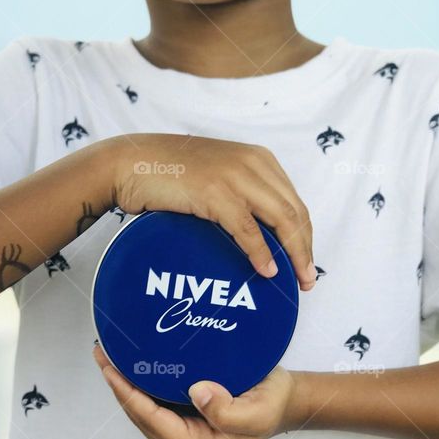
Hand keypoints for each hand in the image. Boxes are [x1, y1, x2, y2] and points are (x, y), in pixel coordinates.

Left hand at [93, 344, 300, 438]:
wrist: (285, 401)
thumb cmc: (272, 405)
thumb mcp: (257, 410)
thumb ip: (228, 411)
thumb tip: (196, 392)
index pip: (150, 419)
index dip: (125, 392)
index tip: (109, 365)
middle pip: (139, 417)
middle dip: (118, 386)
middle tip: (102, 352)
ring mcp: (182, 437)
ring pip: (142, 411)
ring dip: (124, 385)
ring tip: (109, 354)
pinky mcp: (183, 422)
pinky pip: (153, 404)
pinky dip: (139, 384)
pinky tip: (130, 362)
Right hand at [105, 133, 316, 288]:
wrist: (130, 163)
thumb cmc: (168, 174)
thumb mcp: (216, 176)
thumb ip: (242, 194)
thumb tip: (261, 235)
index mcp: (258, 158)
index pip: (294, 201)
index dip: (305, 235)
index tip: (306, 262)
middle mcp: (253, 163)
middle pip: (295, 212)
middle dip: (305, 248)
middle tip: (307, 279)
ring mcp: (234, 176)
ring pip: (281, 219)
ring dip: (293, 254)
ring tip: (296, 280)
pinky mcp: (215, 192)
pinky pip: (247, 229)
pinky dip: (261, 252)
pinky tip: (266, 271)